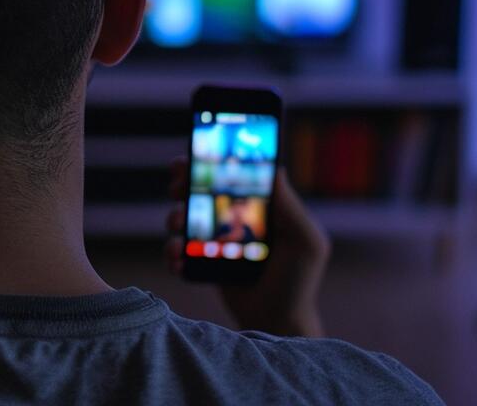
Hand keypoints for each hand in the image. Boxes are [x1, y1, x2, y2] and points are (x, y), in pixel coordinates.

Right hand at [165, 158, 329, 337]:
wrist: (278, 322)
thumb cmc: (298, 281)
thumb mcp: (305, 242)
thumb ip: (291, 207)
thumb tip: (276, 168)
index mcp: (259, 207)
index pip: (232, 175)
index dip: (211, 162)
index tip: (194, 154)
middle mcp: (234, 219)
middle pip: (200, 191)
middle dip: (183, 184)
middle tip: (176, 188)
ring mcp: (215, 241)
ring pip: (183, 219)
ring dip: (173, 218)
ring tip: (177, 229)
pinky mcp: (202, 263)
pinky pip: (177, 251)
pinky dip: (170, 252)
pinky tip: (177, 259)